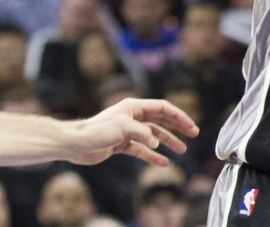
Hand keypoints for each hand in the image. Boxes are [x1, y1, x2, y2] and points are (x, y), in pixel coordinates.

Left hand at [68, 97, 198, 165]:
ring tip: (182, 150)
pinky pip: (142, 150)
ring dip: (168, 141)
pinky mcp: (122, 144)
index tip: (191, 126)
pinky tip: (163, 163)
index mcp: (134, 107)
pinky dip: (153, 155)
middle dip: (177, 126)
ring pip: (154, 135)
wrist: (77, 144)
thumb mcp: (122, 128)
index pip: (162, 108)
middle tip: (193, 134)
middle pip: (161, 120)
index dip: (178, 116)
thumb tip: (156, 142)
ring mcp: (128, 131)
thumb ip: (142, 134)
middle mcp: (133, 117)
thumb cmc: (96, 130)